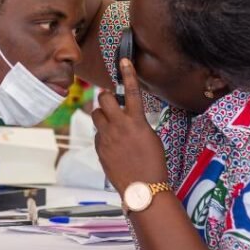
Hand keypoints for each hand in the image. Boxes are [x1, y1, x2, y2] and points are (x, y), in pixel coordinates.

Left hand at [92, 59, 168, 194]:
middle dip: (106, 96)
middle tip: (111, 101)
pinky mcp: (99, 148)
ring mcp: (107, 137)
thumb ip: (137, 123)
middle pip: (103, 98)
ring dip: (102, 114)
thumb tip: (127, 117)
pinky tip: (113, 146)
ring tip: (112, 124)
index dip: (128, 73)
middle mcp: (119, 126)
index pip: (131, 91)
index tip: (124, 61)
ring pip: (96, 114)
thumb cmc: (153, 164)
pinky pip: (97, 134)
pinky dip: (103, 135)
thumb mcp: (151, 137)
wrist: (143, 189)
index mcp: (137, 122)